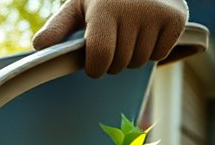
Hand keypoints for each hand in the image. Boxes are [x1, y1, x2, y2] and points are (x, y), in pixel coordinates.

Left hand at [33, 0, 188, 77]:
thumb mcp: (79, 6)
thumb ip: (58, 27)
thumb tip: (38, 46)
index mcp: (104, 10)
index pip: (99, 58)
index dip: (96, 68)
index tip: (94, 63)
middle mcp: (133, 11)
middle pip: (119, 64)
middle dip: (113, 61)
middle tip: (114, 41)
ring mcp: (157, 14)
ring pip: (139, 61)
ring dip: (132, 56)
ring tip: (130, 34)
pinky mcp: (177, 19)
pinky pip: (160, 54)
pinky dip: (153, 51)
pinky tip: (148, 32)